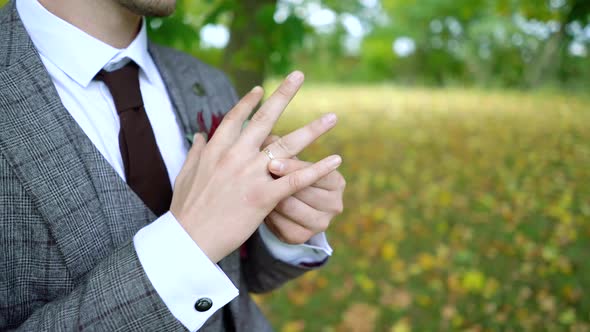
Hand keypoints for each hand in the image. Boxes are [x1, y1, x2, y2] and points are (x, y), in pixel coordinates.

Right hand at [170, 71, 340, 262]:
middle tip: (299, 75)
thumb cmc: (185, 209)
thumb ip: (196, 151)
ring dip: (313, 130)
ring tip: (332, 117)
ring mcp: (251, 174)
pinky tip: (335, 160)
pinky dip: (317, 169)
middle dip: (284, 95)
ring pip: (288, 146)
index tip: (262, 89)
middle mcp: (236, 155)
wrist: (187, 239)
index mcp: (216, 149)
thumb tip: (200, 134)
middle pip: (265, 119)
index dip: (250, 102)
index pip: (237, 117)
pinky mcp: (264, 197)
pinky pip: (296, 180)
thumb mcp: (185, 174)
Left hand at [260, 136, 345, 243]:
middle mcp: (334, 205)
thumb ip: (281, 149)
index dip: (293, 167)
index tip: (272, 162)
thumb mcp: (290, 161)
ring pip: (291, 208)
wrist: (286, 208)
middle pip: (304, 191)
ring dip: (272, 198)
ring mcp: (320, 223)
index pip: (316, 172)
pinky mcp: (302, 238)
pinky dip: (268, 214)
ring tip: (254, 188)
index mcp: (337, 182)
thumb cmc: (288, 175)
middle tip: (259, 176)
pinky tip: (257, 206)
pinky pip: (281, 226)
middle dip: (280, 182)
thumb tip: (268, 137)